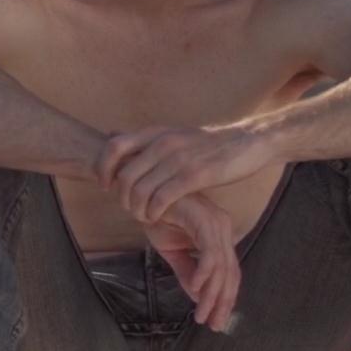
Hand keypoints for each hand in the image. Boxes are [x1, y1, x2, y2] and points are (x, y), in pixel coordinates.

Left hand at [96, 124, 277, 222]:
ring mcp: (179, 158)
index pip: (114, 146)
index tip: (104, 185)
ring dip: (137, 209)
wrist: (247, 141)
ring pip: (141, 190)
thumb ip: (145, 139)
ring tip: (143, 216)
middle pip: (125, 175)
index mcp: (156, 132)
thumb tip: (112, 136)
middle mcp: (164, 143)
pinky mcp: (196, 175)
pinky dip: (153, 212)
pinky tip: (156, 217)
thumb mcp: (173, 134)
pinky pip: (163, 198)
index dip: (102, 168)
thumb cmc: (207, 144)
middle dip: (122, 197)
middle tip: (128, 208)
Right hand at [143, 194, 241, 332]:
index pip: (228, 272)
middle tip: (213, 324)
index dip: (224, 298)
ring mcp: (215, 223)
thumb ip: (187, 271)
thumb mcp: (172, 250)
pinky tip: (196, 289)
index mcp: (218, 235)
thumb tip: (198, 297)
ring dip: (212, 294)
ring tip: (201, 314)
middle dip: (222, 302)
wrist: (139, 192)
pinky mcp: (203, 220)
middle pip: (230, 272)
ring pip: (221, 266)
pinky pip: (209, 251)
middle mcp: (222, 228)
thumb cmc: (156, 215)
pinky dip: (204, 272)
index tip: (215, 320)